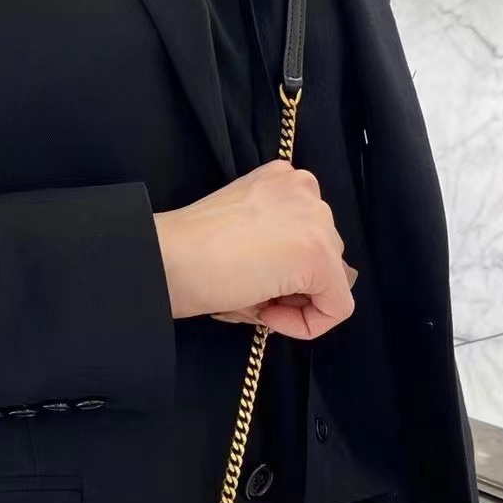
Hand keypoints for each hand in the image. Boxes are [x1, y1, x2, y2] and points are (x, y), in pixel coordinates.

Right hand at [153, 161, 357, 339]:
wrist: (165, 259)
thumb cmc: (187, 251)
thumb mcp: (244, 231)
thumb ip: (278, 243)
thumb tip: (309, 288)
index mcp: (284, 178)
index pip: (308, 233)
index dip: (282, 268)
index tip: (249, 278)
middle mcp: (306, 188)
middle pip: (325, 253)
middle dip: (292, 283)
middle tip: (248, 291)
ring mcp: (317, 220)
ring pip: (331, 280)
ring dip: (294, 299)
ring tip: (250, 296)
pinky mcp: (320, 256)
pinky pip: (336, 308)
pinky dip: (306, 324)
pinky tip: (265, 314)